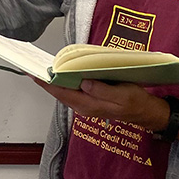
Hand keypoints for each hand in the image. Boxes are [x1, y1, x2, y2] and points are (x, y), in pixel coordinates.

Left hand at [32, 78, 168, 128]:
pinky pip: (72, 90)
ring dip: (54, 80)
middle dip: (46, 80)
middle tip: (32, 66)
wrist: (146, 112)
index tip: (32, 73)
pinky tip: (62, 72)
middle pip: (59, 92)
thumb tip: (83, 82)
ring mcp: (86, 104)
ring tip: (42, 67)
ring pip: (64, 91)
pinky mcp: (90, 100)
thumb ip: (102, 90)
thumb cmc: (136, 103)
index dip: (46, 83)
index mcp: (89, 105)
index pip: (61, 93)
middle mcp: (83, 106)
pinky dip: (65, 81)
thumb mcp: (122, 95)